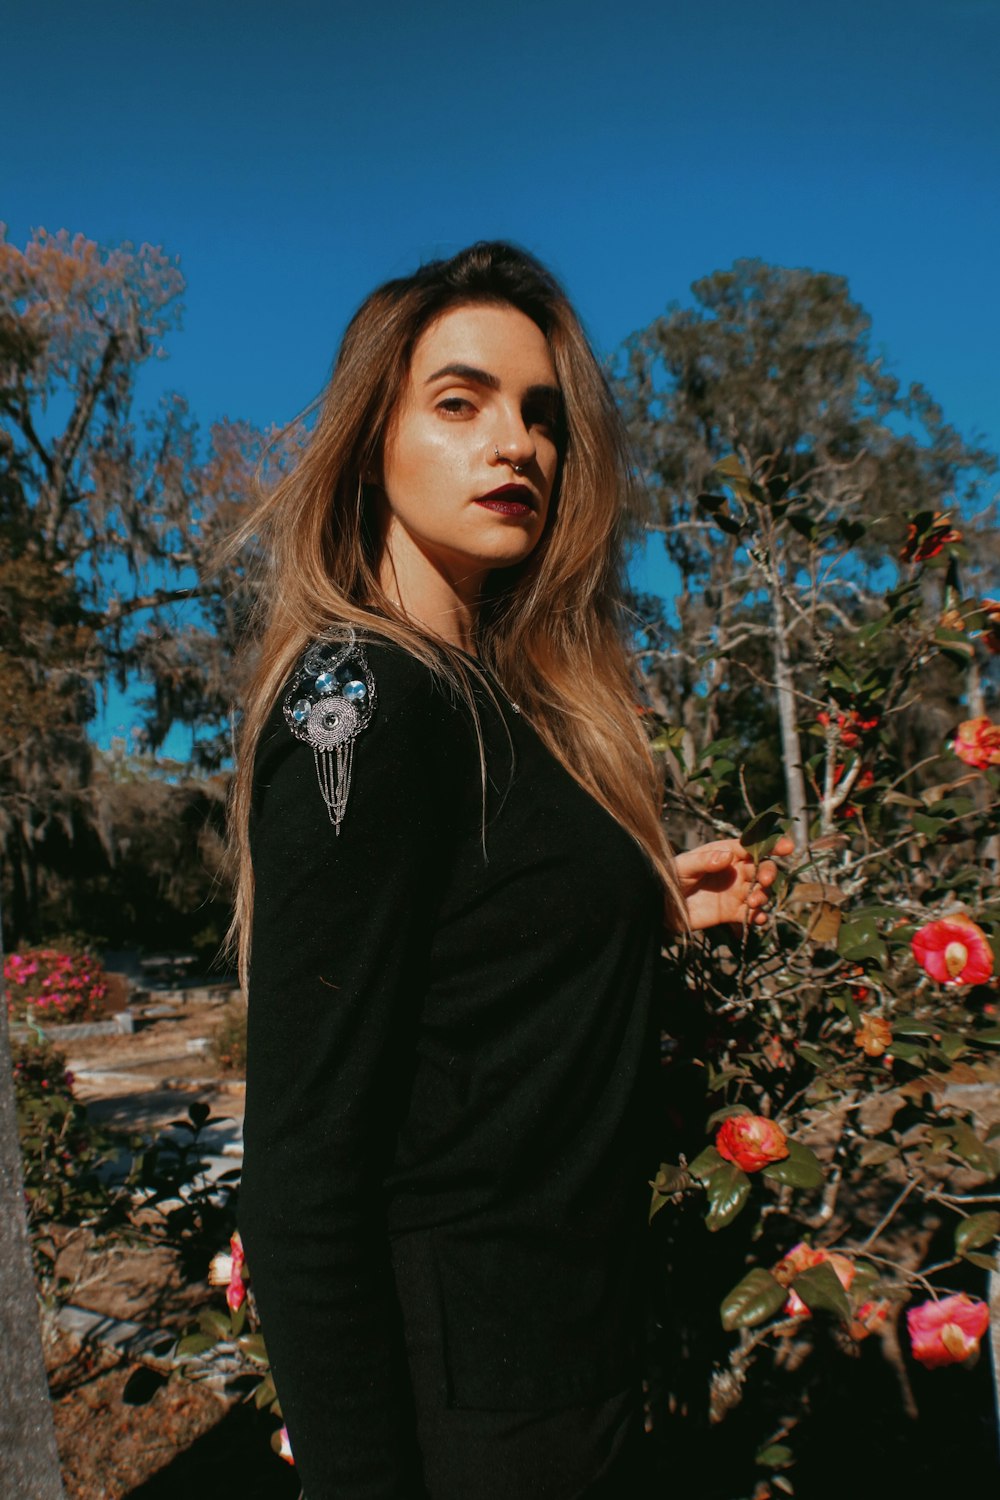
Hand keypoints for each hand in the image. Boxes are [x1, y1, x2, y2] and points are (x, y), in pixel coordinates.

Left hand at [674, 836, 793, 933]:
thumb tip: (727, 856)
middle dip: (769, 873)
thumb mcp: (684, 866)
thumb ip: (704, 860)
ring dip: (763, 896)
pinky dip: (759, 916)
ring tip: (751, 902)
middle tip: (763, 880)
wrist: (661, 906)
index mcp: (726, 852)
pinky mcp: (733, 913)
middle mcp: (735, 871)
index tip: (787, 847)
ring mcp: (736, 892)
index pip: (753, 845)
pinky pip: (753, 914)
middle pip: (763, 868)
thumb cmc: (671, 877)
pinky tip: (758, 918)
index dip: (772, 845)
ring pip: (761, 891)